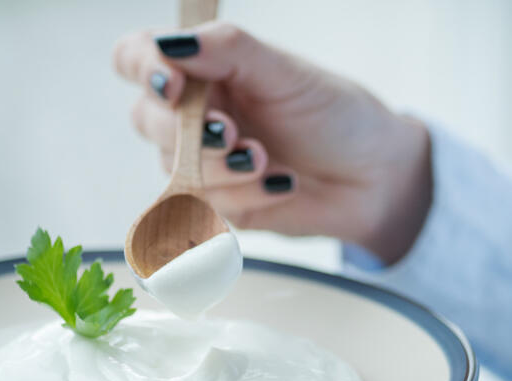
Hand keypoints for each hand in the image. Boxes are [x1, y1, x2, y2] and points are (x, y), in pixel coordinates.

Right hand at [113, 23, 431, 263]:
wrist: (374, 178)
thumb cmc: (338, 117)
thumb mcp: (288, 74)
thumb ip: (230, 51)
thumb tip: (172, 42)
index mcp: (206, 69)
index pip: (137, 58)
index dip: (144, 69)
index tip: (174, 85)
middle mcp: (195, 112)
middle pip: (148, 119)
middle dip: (189, 133)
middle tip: (234, 135)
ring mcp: (203, 161)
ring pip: (175, 170)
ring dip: (222, 171)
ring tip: (270, 163)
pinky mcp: (219, 204)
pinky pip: (206, 208)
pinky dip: (245, 198)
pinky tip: (281, 186)